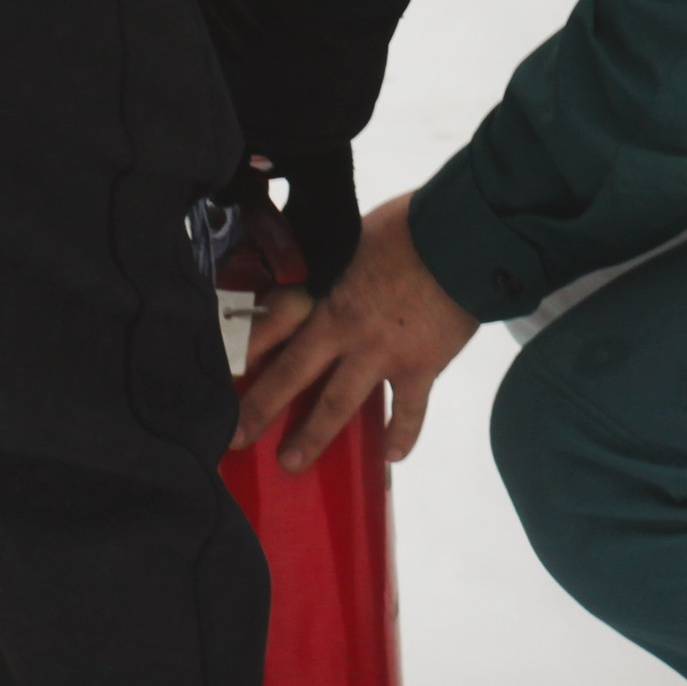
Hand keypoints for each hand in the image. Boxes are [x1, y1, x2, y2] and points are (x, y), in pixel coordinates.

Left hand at [230, 194, 477, 471]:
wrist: (464, 237)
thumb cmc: (411, 223)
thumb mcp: (356, 231)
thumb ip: (337, 259)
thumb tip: (325, 266)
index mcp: (326, 288)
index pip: (272, 322)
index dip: (245, 347)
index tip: (222, 370)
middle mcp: (344, 327)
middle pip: (292, 373)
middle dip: (260, 407)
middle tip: (234, 437)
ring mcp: (380, 353)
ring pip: (338, 404)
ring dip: (314, 435)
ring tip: (292, 462)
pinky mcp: (418, 368)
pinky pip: (406, 412)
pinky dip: (400, 435)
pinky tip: (392, 456)